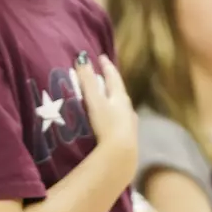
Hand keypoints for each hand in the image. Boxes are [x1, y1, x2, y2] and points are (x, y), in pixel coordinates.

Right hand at [81, 54, 136, 171]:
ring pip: (121, 107)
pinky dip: (115, 115)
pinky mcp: (127, 137)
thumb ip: (88, 82)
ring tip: (106, 98)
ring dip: (114, 100)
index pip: (113, 77)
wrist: (121, 154)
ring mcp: (129, 123)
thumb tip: (82, 60)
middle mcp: (127, 108)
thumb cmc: (107, 125)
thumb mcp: (95, 101)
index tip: (101, 57)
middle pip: (119, 91)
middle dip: (110, 82)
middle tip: (103, 75)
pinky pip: (121, 120)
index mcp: (120, 97)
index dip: (107, 66)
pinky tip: (112, 121)